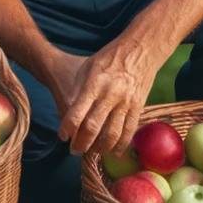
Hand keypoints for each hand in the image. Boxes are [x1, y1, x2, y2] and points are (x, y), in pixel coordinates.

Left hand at [49, 39, 159, 155]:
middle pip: (93, 127)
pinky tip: (112, 152)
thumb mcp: (87, 67)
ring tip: (92, 152)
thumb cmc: (109, 57)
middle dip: (81, 144)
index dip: (67, 128)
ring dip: (100, 148)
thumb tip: (69, 114)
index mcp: (94, 84)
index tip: (62, 136)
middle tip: (74, 151)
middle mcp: (110, 95)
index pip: (77, 113)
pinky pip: (129, 131)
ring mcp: (126, 103)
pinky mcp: (138, 107)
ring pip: (112, 134)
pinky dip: (120, 145)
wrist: (140, 50)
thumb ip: (78, 91)